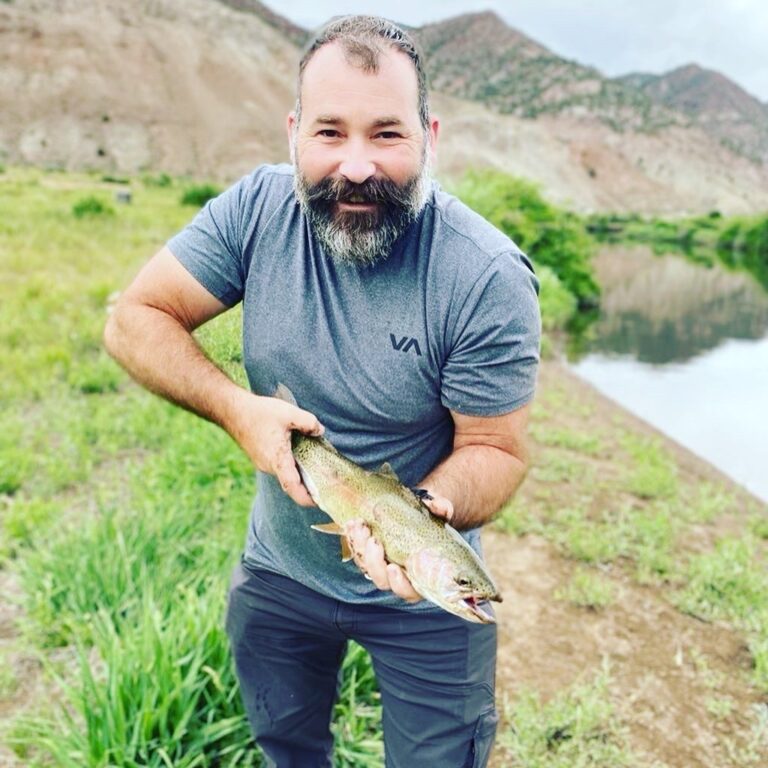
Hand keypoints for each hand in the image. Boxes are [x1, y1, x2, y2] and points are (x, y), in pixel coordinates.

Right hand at [228, 389, 322, 506]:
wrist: (231, 411)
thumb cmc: (258, 412)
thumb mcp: (289, 413)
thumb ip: (308, 422)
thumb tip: (320, 431)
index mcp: (277, 460)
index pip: (293, 488)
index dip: (308, 498)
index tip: (321, 501)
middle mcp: (269, 466)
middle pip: (292, 482)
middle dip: (309, 483)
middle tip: (328, 479)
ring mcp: (263, 463)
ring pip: (285, 472)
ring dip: (300, 470)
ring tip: (316, 462)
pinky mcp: (260, 457)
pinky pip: (279, 465)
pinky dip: (290, 463)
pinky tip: (298, 449)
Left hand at [344, 491, 453, 601]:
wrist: (421, 509)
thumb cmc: (435, 518)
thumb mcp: (442, 512)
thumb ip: (443, 509)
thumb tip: (440, 507)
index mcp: (421, 575)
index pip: (409, 592)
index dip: (399, 584)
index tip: (393, 568)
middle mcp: (400, 575)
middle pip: (382, 581)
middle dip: (374, 562)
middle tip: (373, 540)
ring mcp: (383, 565)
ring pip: (366, 567)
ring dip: (360, 548)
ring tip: (360, 525)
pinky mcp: (370, 553)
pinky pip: (358, 553)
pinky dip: (353, 539)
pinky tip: (353, 524)